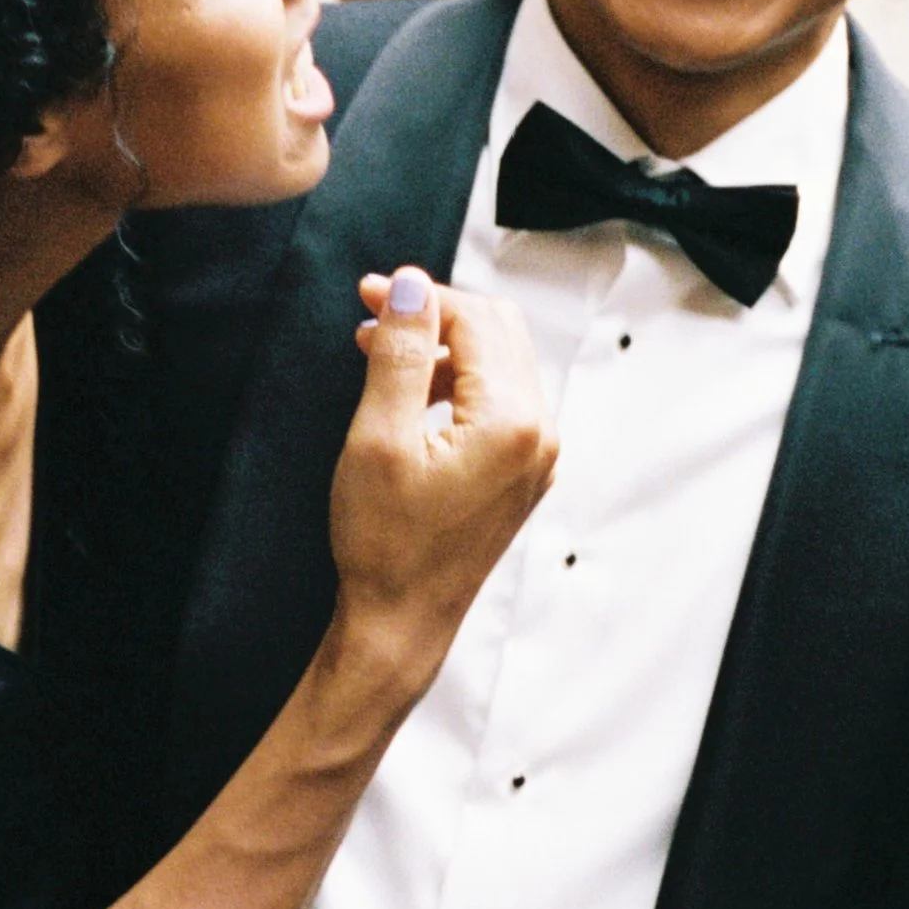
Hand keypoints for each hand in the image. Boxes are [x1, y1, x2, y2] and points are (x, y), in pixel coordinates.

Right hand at [327, 269, 554, 667]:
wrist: (401, 622)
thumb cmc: (386, 544)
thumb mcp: (379, 437)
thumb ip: (401, 353)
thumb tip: (413, 286)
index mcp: (512, 421)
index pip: (475, 319)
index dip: (420, 296)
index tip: (368, 294)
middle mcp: (540, 433)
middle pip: (498, 330)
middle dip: (436, 313)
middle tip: (375, 318)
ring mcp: (538, 455)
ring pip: (500, 362)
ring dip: (445, 346)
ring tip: (383, 355)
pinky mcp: (523, 471)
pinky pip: (500, 400)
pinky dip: (459, 381)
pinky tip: (413, 394)